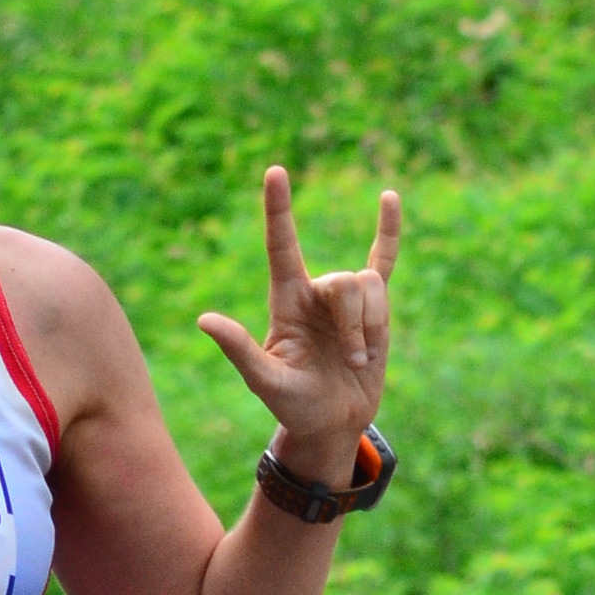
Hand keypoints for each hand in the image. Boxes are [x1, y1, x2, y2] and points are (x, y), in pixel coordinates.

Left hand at [197, 170, 400, 490]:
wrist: (331, 423)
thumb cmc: (294, 406)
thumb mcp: (266, 381)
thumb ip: (239, 350)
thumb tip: (204, 319)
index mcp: (285, 300)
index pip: (280, 245)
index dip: (278, 209)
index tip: (275, 172)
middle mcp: (314, 292)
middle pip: (344, 281)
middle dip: (355, 322)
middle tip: (352, 360)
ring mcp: (344, 299)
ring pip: (370, 286)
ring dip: (372, 326)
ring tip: (361, 359)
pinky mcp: (373, 309)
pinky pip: (383, 261)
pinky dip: (389, 231)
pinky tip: (389, 196)